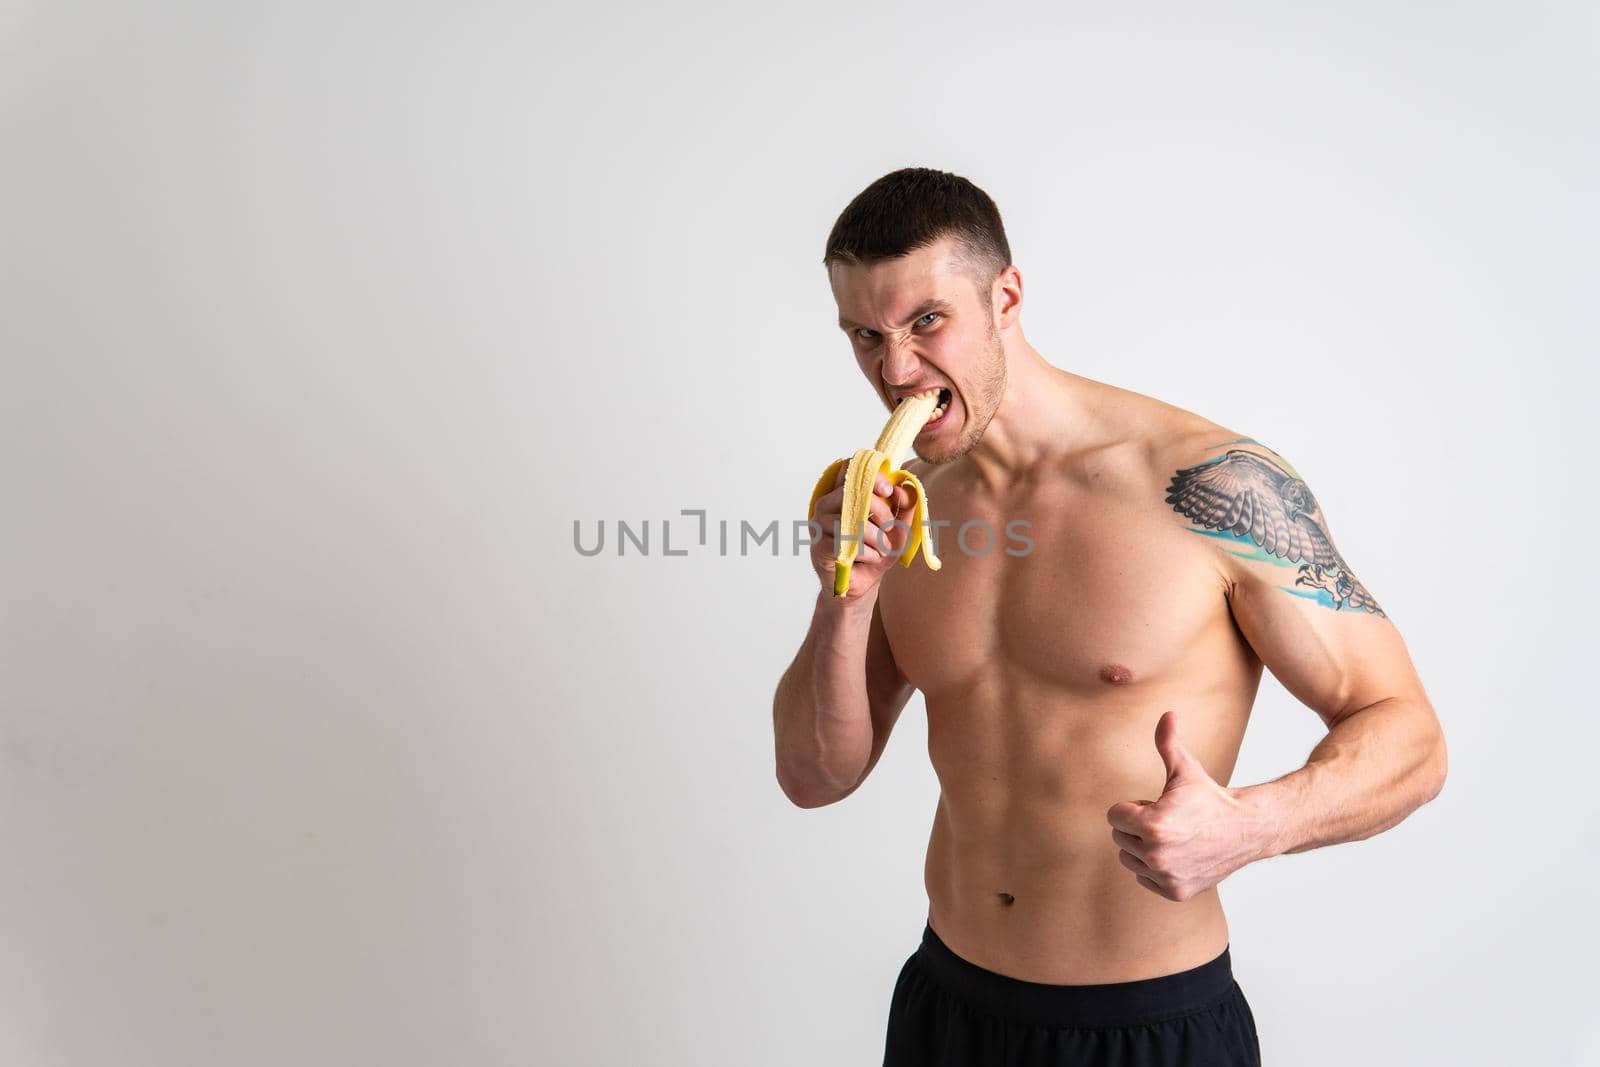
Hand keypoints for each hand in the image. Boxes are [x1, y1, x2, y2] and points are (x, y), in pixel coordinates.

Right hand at [809, 465, 914, 599]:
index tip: (888, 491)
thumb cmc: (877, 551)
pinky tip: (871, 558)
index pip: (849, 467)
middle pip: (853, 492)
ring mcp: (819, 525)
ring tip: (882, 549)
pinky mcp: (818, 546)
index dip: (871, 474)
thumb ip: (904, 506)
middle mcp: (827, 504)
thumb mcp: (899, 528)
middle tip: (890, 528)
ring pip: (852, 520)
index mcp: (844, 494)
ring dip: (876, 537)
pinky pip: (847, 543)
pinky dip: (867, 552)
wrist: (862, 585)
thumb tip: (903, 489)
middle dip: (880, 510)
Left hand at [1105, 711, 1261, 901]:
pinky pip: (1144, 878)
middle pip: (1120, 838)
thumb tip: (1167, 714)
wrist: (1245, 830)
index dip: (1133, 807)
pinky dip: (1155, 869)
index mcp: (1152, 824)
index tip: (1154, 804)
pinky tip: (1178, 855)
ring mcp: (1165, 876)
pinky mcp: (1175, 892)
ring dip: (1143, 848)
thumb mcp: (1186, 770)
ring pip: (1130, 859)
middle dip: (1137, 826)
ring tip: (1173, 837)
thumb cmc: (1210, 798)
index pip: (1114, 816)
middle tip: (1167, 820)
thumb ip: (1168, 743)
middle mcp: (1155, 854)